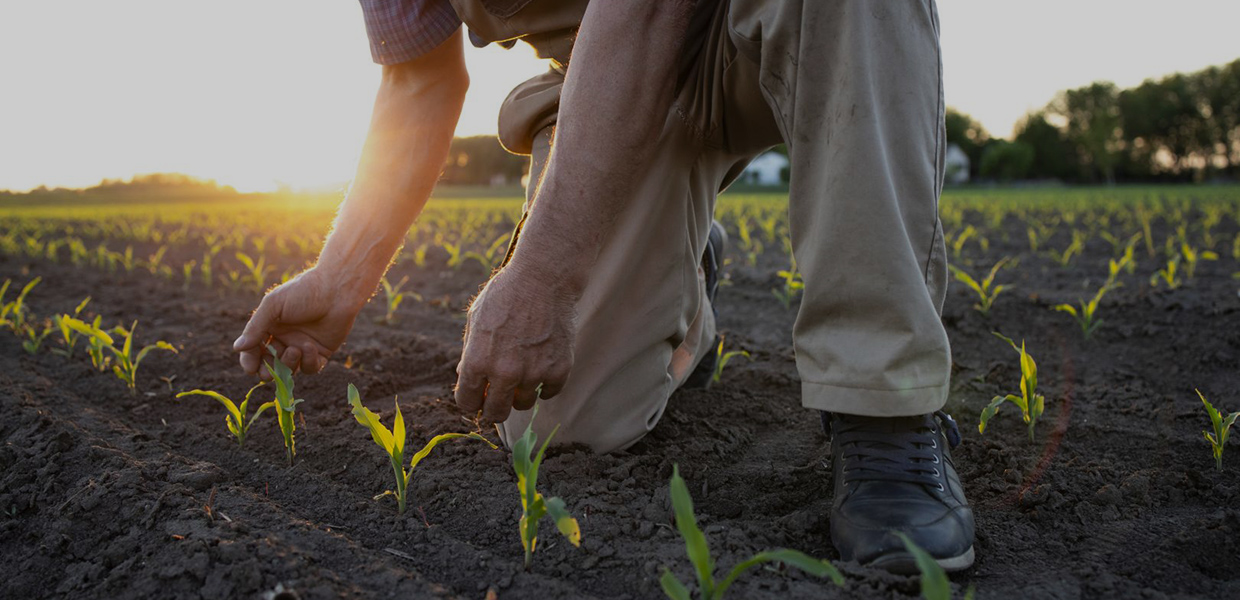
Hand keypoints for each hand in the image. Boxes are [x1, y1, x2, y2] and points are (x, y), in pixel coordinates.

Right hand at [233, 267, 362, 377]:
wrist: (336, 290)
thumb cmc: (303, 292)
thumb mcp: (274, 305)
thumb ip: (255, 327)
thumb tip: (237, 348)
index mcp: (270, 326)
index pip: (253, 349)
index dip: (249, 361)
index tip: (250, 368)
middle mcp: (285, 338)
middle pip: (270, 364)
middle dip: (267, 371)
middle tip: (268, 373)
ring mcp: (302, 346)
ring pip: (289, 368)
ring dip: (289, 364)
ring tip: (295, 349)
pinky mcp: (321, 352)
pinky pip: (310, 368)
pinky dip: (308, 362)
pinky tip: (310, 347)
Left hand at [455, 262, 575, 423]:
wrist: (543, 279)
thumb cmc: (505, 295)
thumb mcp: (475, 320)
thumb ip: (470, 353)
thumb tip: (465, 378)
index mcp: (478, 361)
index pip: (467, 403)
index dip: (471, 401)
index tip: (478, 396)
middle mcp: (505, 373)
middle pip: (496, 414)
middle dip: (494, 408)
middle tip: (499, 398)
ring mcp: (534, 373)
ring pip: (524, 404)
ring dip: (521, 393)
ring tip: (523, 373)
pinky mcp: (559, 370)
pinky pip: (549, 393)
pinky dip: (545, 385)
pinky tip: (542, 367)